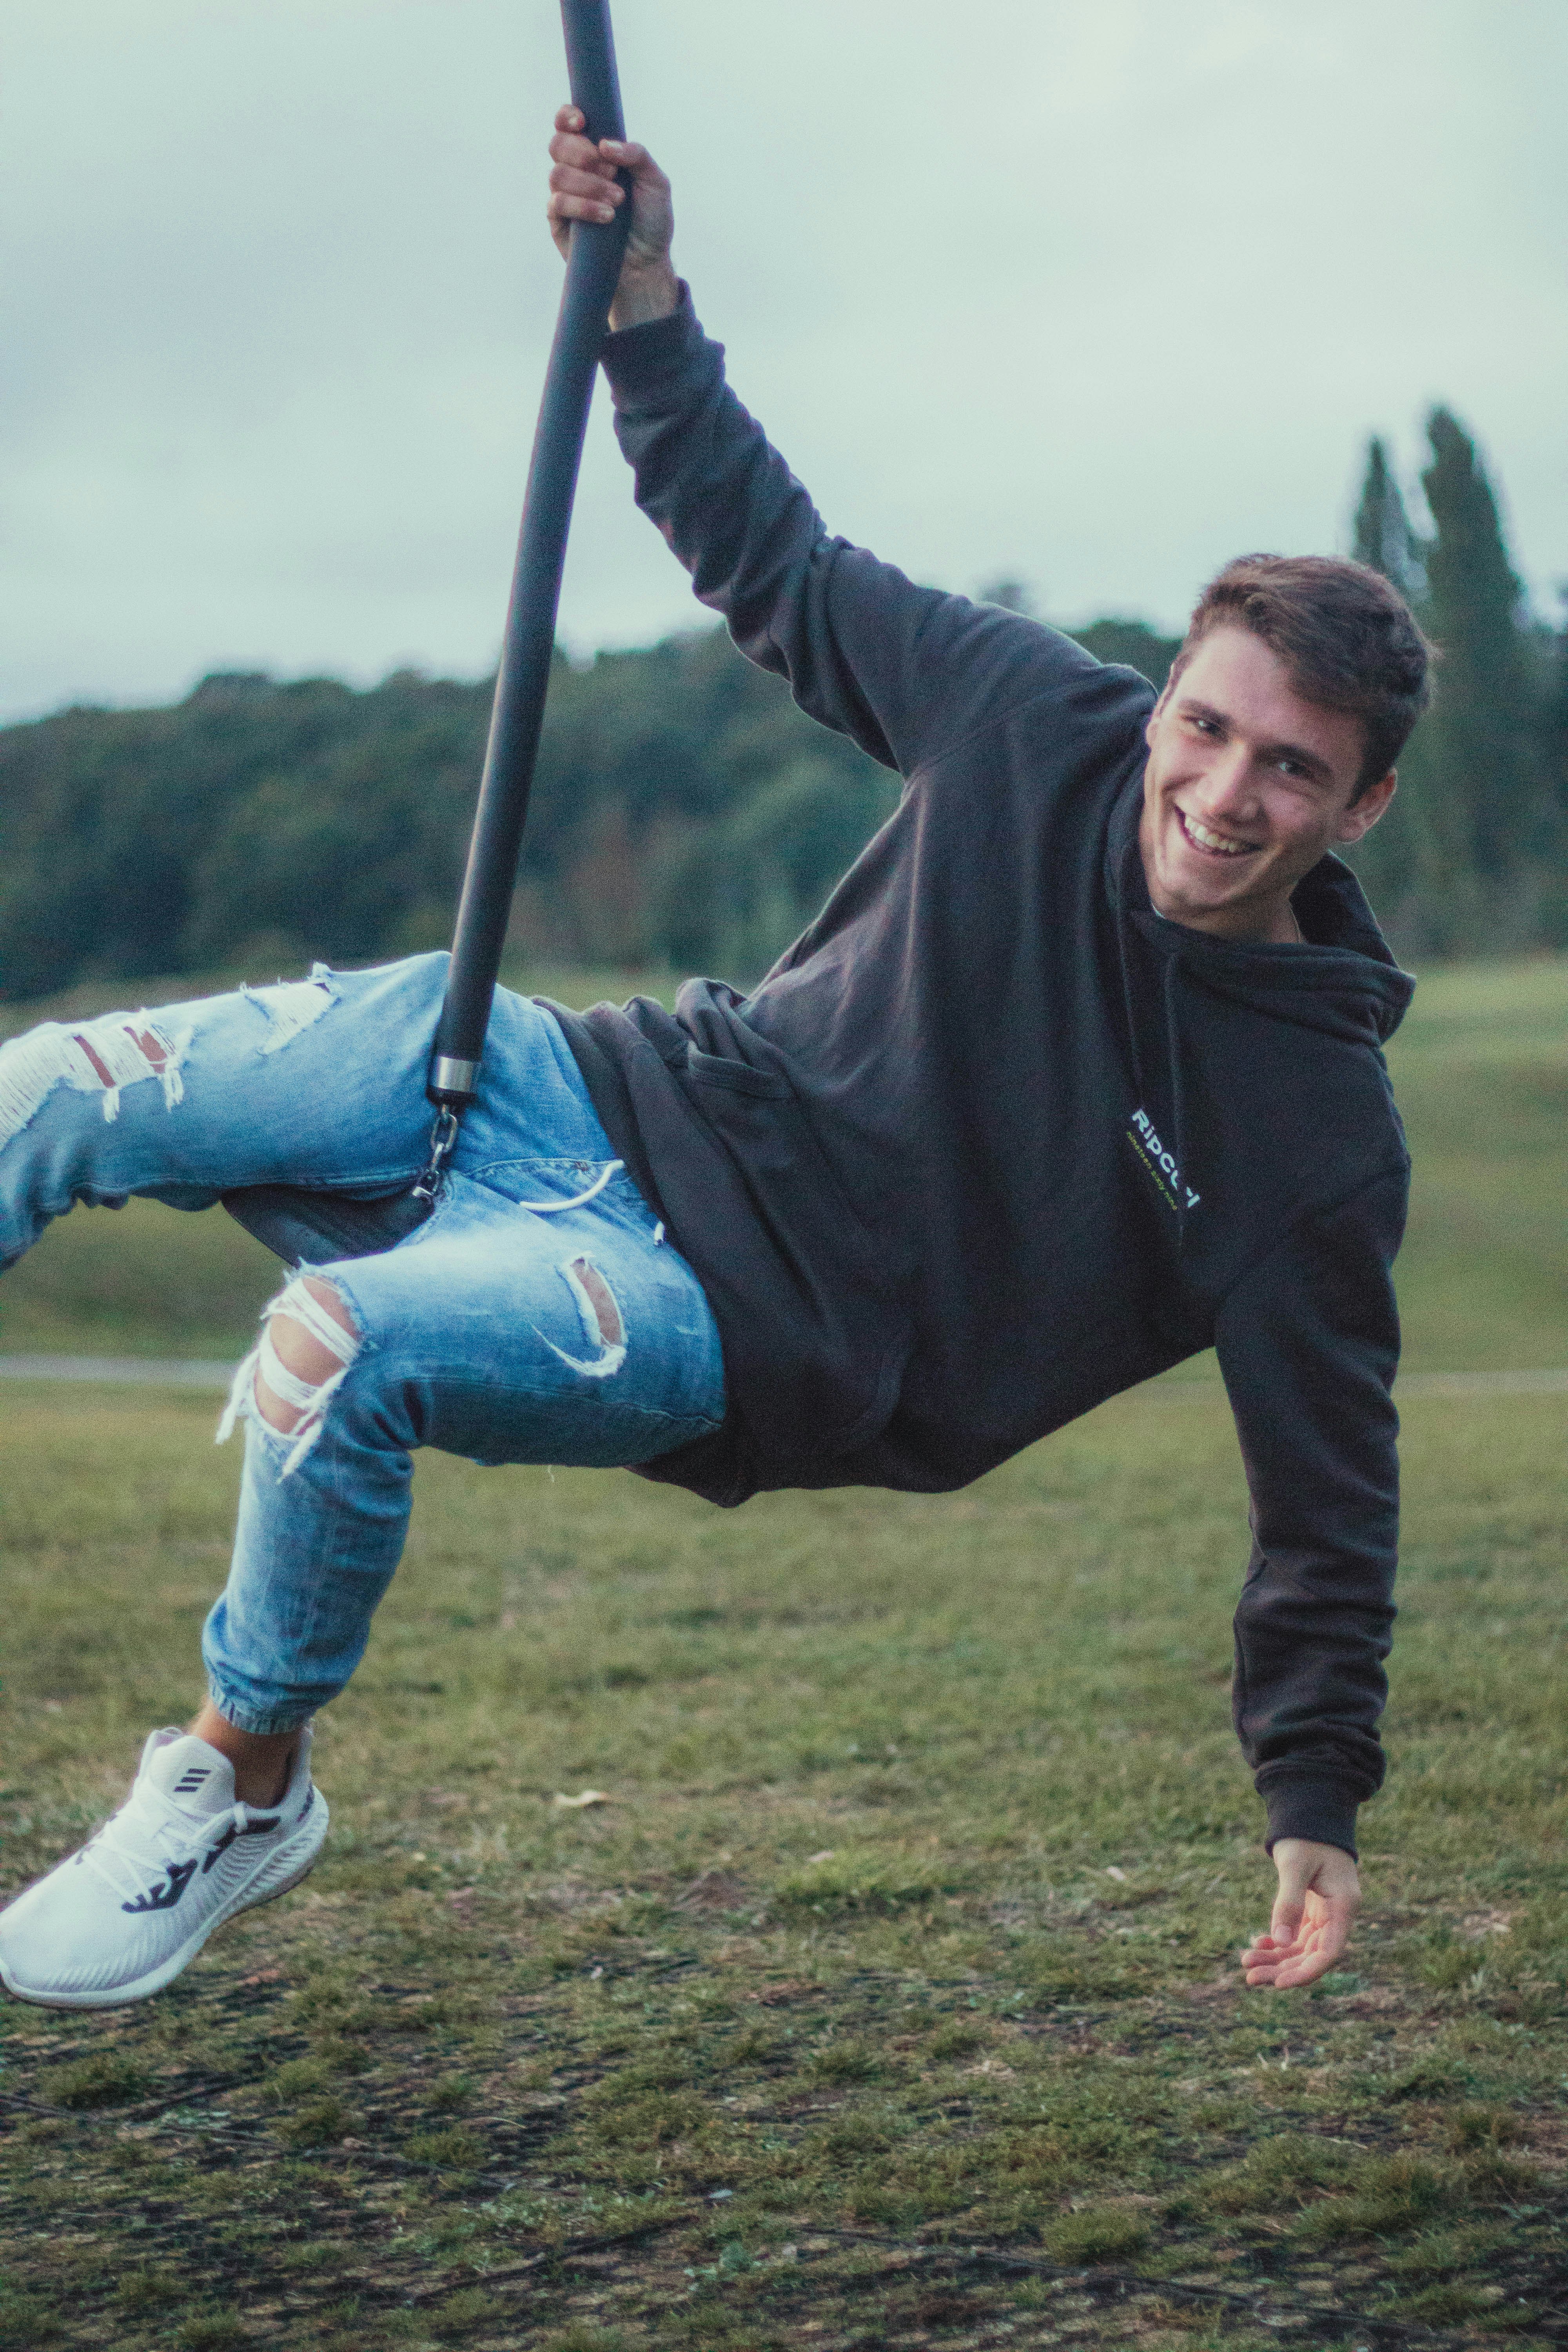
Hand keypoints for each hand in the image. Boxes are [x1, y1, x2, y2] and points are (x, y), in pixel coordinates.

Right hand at [546, 105, 677, 330]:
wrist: (647, 263)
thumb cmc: (651, 220)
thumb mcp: (656, 183)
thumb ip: (638, 155)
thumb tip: (605, 143)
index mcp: (596, 152)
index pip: (568, 124)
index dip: (567, 117)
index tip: (582, 122)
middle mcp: (576, 170)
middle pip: (558, 144)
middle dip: (583, 154)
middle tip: (612, 172)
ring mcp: (565, 195)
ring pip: (557, 174)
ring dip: (589, 185)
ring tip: (617, 202)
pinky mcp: (559, 221)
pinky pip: (557, 203)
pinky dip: (583, 207)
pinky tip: (606, 217)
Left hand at [1241, 1838, 1359, 1989]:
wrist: (1309, 1814)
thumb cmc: (1305, 1836)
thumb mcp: (1295, 1866)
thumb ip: (1289, 1903)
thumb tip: (1280, 1942)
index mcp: (1343, 1906)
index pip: (1328, 1952)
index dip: (1306, 1973)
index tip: (1280, 1985)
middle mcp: (1338, 1914)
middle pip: (1312, 1955)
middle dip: (1283, 1970)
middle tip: (1249, 1978)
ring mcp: (1326, 1914)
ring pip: (1302, 1948)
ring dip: (1276, 1959)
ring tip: (1246, 1965)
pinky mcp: (1313, 1910)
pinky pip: (1296, 1936)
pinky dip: (1278, 1943)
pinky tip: (1257, 1945)